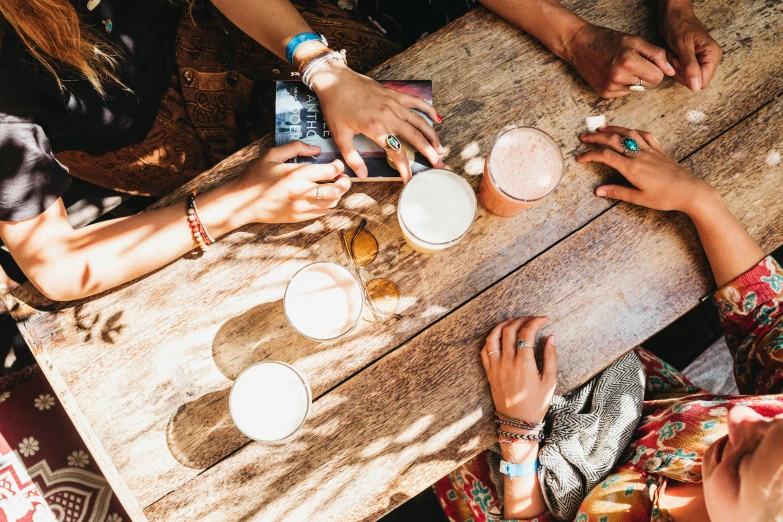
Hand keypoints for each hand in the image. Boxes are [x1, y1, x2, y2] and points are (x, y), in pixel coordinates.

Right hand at [234, 141, 350, 223]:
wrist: (243, 202)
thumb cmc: (256, 176)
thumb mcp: (272, 155)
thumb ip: (295, 147)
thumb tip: (316, 149)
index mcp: (297, 174)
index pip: (330, 171)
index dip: (338, 166)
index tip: (337, 164)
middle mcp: (302, 192)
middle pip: (337, 189)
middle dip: (344, 182)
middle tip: (343, 177)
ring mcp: (302, 207)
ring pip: (332, 203)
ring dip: (337, 194)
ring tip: (334, 187)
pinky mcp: (299, 217)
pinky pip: (321, 212)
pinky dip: (327, 204)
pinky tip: (322, 198)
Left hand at [310, 62, 443, 181]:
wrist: (334, 80)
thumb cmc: (335, 107)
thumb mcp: (339, 135)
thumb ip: (352, 157)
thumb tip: (363, 175)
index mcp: (376, 128)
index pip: (397, 153)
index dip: (405, 169)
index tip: (409, 180)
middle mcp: (389, 116)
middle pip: (415, 138)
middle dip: (429, 153)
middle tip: (438, 165)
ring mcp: (394, 104)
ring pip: (419, 121)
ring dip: (432, 136)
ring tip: (441, 149)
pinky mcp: (394, 94)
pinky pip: (416, 102)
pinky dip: (428, 109)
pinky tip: (438, 118)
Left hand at [480, 317, 556, 425]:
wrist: (517, 422)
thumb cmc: (537, 404)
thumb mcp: (550, 382)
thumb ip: (550, 357)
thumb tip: (551, 337)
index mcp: (524, 364)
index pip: (526, 333)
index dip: (535, 322)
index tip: (544, 320)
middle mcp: (507, 362)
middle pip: (509, 331)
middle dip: (521, 320)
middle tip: (531, 319)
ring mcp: (495, 367)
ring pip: (493, 337)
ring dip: (502, 325)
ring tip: (513, 321)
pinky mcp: (489, 372)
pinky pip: (485, 350)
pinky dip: (491, 338)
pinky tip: (499, 335)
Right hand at [563, 24, 674, 97]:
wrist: (580, 45)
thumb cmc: (608, 40)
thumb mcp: (635, 41)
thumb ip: (656, 55)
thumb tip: (671, 71)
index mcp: (629, 62)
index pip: (657, 77)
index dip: (656, 69)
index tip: (648, 61)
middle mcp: (619, 77)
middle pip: (649, 85)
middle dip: (646, 75)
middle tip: (634, 63)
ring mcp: (610, 88)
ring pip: (637, 89)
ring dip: (634, 80)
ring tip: (621, 67)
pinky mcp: (605, 94)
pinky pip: (625, 93)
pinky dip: (623, 85)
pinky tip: (613, 74)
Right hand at [577, 126, 717, 214]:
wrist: (690, 191)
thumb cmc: (665, 197)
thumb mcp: (639, 198)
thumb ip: (617, 192)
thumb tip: (598, 191)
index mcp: (632, 168)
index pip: (606, 156)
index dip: (590, 155)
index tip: (580, 157)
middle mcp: (640, 155)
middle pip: (614, 140)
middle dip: (596, 137)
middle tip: (583, 137)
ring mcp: (650, 151)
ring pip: (628, 133)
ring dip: (613, 129)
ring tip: (601, 128)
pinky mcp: (659, 150)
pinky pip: (645, 135)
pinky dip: (633, 131)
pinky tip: (628, 131)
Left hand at [659, 6, 721, 90]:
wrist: (673, 15)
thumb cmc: (679, 25)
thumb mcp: (683, 46)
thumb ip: (690, 67)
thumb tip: (696, 87)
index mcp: (712, 55)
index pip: (702, 82)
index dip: (687, 77)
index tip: (679, 62)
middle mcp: (709, 59)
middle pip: (694, 81)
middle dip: (680, 72)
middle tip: (675, 57)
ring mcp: (701, 61)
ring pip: (687, 78)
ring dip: (676, 69)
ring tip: (674, 55)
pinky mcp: (693, 61)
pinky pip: (682, 72)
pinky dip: (675, 66)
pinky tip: (673, 56)